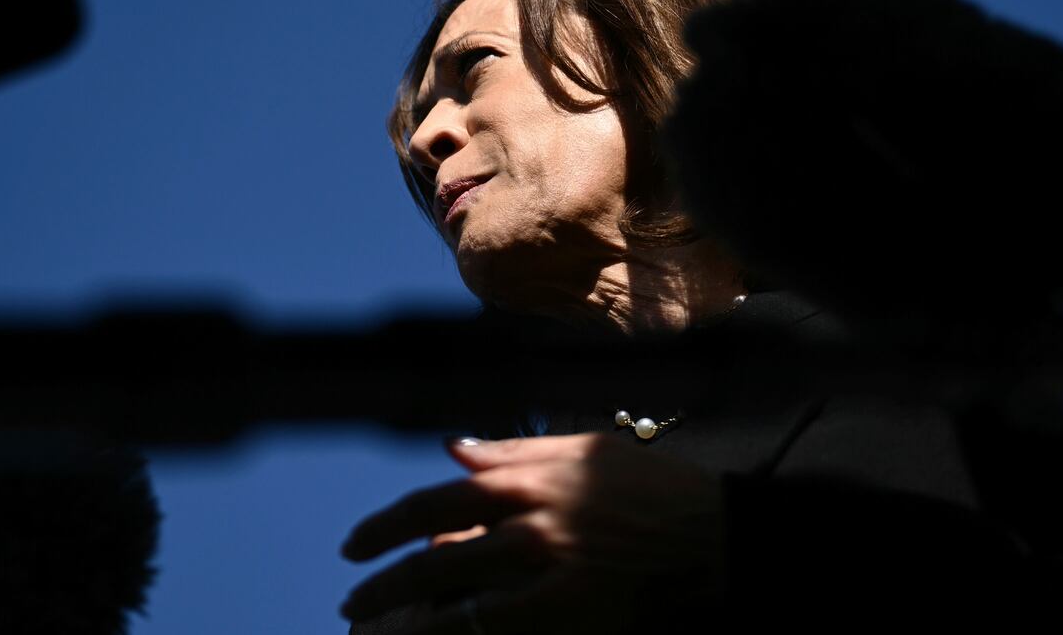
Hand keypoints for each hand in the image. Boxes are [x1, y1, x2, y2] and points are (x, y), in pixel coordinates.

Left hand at [340, 434, 725, 633]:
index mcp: (532, 476)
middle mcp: (531, 518)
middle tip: (350, 593)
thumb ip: (516, 450)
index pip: (439, 498)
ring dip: (406, 607)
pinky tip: (433, 634)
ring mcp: (548, 566)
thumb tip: (453, 446)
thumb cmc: (653, 488)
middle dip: (382, 575)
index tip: (357, 543)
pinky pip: (496, 622)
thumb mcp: (586, 451)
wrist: (712, 534)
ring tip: (373, 622)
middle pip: (435, 547)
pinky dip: (459, 628)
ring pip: (456, 588)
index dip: (388, 523)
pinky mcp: (568, 607)